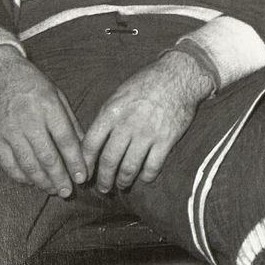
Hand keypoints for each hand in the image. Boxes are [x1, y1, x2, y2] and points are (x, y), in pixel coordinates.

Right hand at [0, 45, 86, 196]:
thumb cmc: (31, 83)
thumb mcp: (56, 95)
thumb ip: (70, 122)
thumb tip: (84, 147)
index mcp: (48, 107)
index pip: (65, 140)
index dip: (75, 162)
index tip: (83, 177)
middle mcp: (28, 121)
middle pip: (47, 157)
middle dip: (60, 178)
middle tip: (69, 192)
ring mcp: (9, 131)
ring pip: (27, 165)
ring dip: (42, 182)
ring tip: (53, 190)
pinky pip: (8, 164)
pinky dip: (22, 177)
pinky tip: (32, 182)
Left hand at [82, 50, 213, 192]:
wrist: (180, 75)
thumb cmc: (147, 83)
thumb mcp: (120, 94)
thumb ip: (107, 117)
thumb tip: (94, 141)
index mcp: (111, 112)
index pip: (90, 145)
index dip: (85, 164)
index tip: (84, 174)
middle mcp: (127, 125)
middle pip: (109, 161)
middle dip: (103, 179)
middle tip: (103, 188)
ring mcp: (147, 134)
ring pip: (129, 168)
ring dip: (123, 181)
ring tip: (122, 185)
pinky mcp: (166, 140)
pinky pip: (152, 166)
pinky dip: (147, 176)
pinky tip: (145, 177)